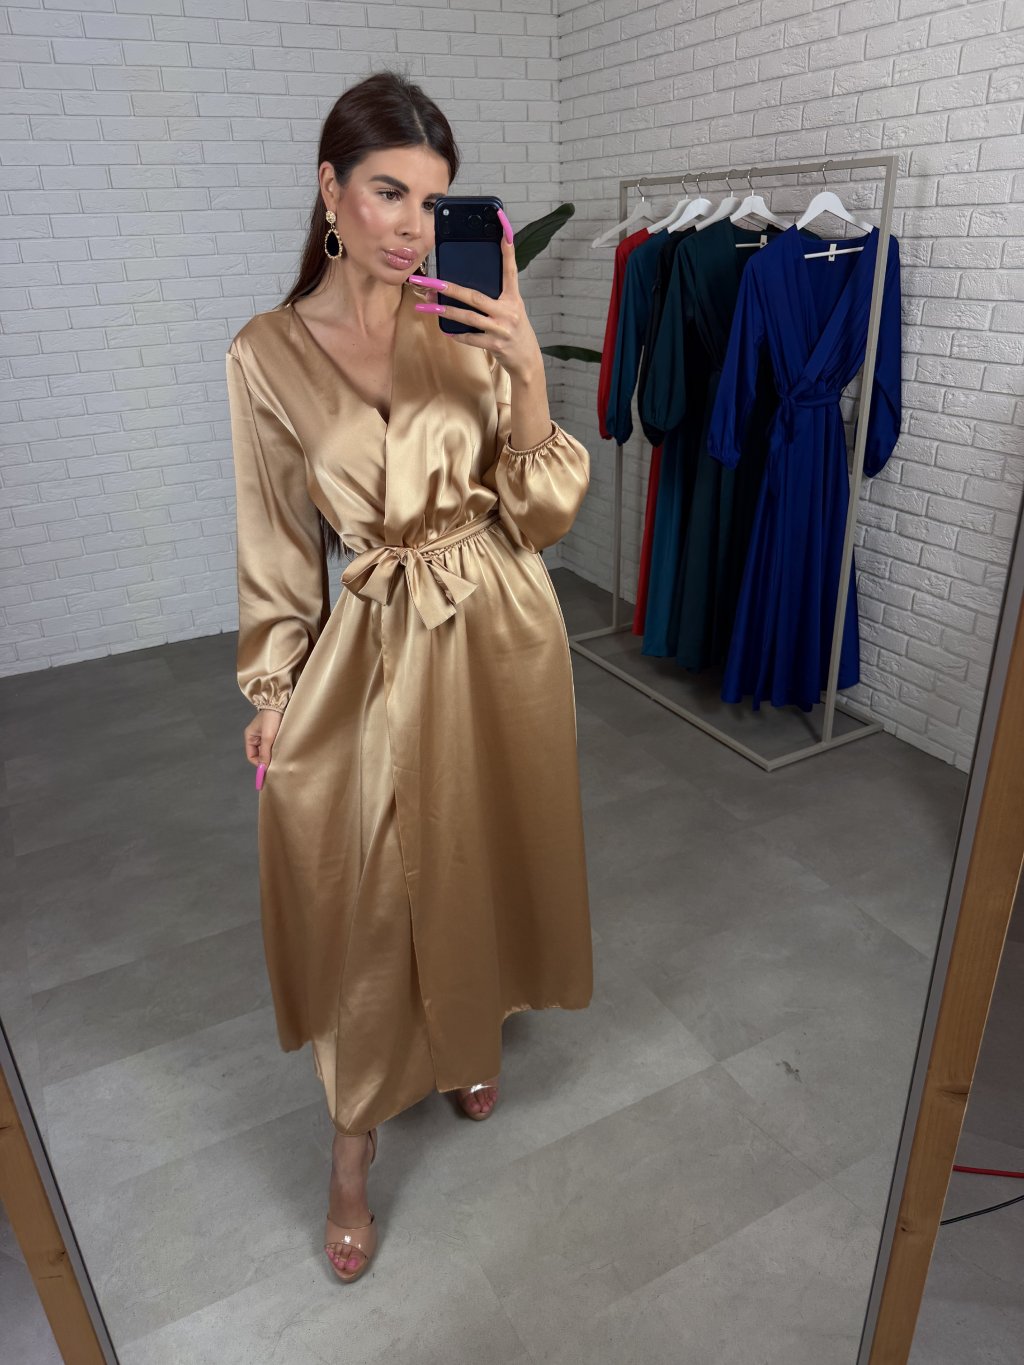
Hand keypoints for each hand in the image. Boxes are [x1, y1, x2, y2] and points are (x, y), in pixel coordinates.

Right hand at [244, 707, 281, 769]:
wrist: (281, 703)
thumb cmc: (272, 717)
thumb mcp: (268, 737)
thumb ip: (265, 752)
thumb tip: (264, 767)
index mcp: (250, 737)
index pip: (251, 756)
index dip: (259, 764)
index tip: (268, 770)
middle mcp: (256, 737)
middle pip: (260, 755)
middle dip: (267, 760)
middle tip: (277, 765)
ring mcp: (265, 735)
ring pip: (267, 750)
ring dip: (273, 754)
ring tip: (281, 756)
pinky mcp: (273, 733)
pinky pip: (273, 745)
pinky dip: (277, 749)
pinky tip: (283, 750)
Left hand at [409, 210, 543, 381]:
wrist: (527, 360)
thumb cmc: (514, 331)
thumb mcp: (511, 309)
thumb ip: (494, 296)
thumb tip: (463, 287)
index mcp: (513, 298)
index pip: (510, 270)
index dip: (507, 250)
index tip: (503, 228)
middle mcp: (508, 311)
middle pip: (474, 296)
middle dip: (449, 287)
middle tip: (430, 281)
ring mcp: (501, 328)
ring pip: (468, 317)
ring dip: (445, 311)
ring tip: (427, 305)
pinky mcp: (495, 344)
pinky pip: (470, 338)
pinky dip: (457, 335)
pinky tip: (445, 330)